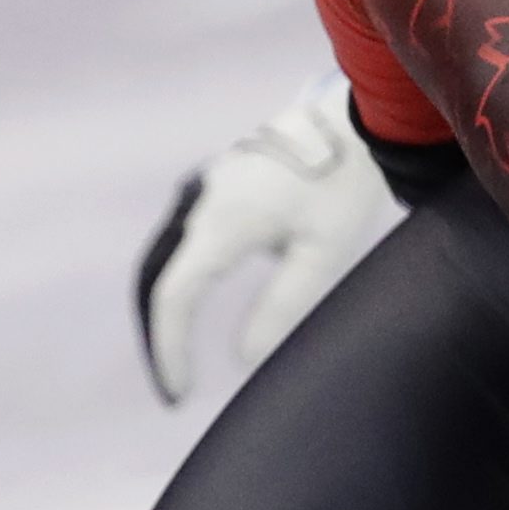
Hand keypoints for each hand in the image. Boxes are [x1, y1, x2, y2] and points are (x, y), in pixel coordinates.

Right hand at [135, 77, 402, 402]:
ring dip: (165, 311)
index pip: (174, 298)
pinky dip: (178, 282)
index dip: (170, 350)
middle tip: (173, 390)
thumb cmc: (344, 184)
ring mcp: (204, 189)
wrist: (352, 116)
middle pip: (156, 280)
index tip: (180, 392)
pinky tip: (191, 311)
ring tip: (177, 360)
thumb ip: (280, 308)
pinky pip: (181, 241)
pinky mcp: (216, 184)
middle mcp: (200, 203)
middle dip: (158, 337)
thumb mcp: (321, 255)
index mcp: (221, 222)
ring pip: (164, 260)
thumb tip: (242, 358)